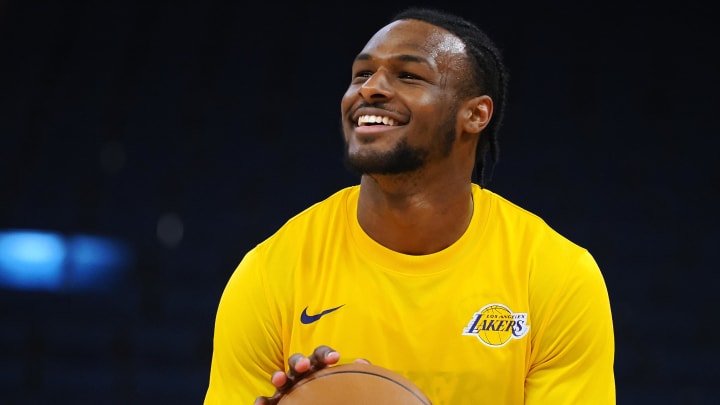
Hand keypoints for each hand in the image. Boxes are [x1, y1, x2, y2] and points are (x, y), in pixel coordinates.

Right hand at [253, 345, 369, 404]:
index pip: (320, 355)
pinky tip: (260, 404)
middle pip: (297, 361)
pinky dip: (263, 402)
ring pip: (281, 378)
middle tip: (304, 366)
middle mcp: (300, 374)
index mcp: (318, 366)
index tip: (335, 358)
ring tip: (279, 379)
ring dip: (278, 376)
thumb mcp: (345, 383)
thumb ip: (354, 373)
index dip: (326, 354)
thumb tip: (362, 362)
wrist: (320, 404)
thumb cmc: (335, 393)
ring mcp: (287, 387)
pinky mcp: (277, 401)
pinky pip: (268, 401)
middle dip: (299, 361)